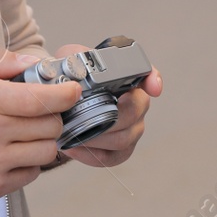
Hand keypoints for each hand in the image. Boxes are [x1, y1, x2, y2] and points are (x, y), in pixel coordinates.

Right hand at [0, 50, 81, 213]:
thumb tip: (35, 62)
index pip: (38, 98)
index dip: (64, 94)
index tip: (72, 91)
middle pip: (50, 125)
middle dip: (51, 117)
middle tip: (39, 115)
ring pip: (47, 151)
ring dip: (43, 142)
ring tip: (25, 136)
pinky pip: (32, 174)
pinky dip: (28, 164)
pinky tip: (10, 156)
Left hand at [51, 42, 162, 168]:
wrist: (63, 105)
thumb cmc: (71, 81)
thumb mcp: (70, 61)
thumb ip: (74, 59)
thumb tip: (76, 71)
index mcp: (127, 78)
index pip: (147, 75)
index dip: (153, 81)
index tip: (153, 88)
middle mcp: (136, 103)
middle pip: (133, 113)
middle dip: (107, 116)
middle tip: (83, 116)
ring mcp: (132, 128)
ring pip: (123, 139)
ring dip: (96, 137)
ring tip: (72, 133)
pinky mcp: (121, 150)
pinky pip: (112, 157)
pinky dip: (91, 154)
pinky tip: (73, 147)